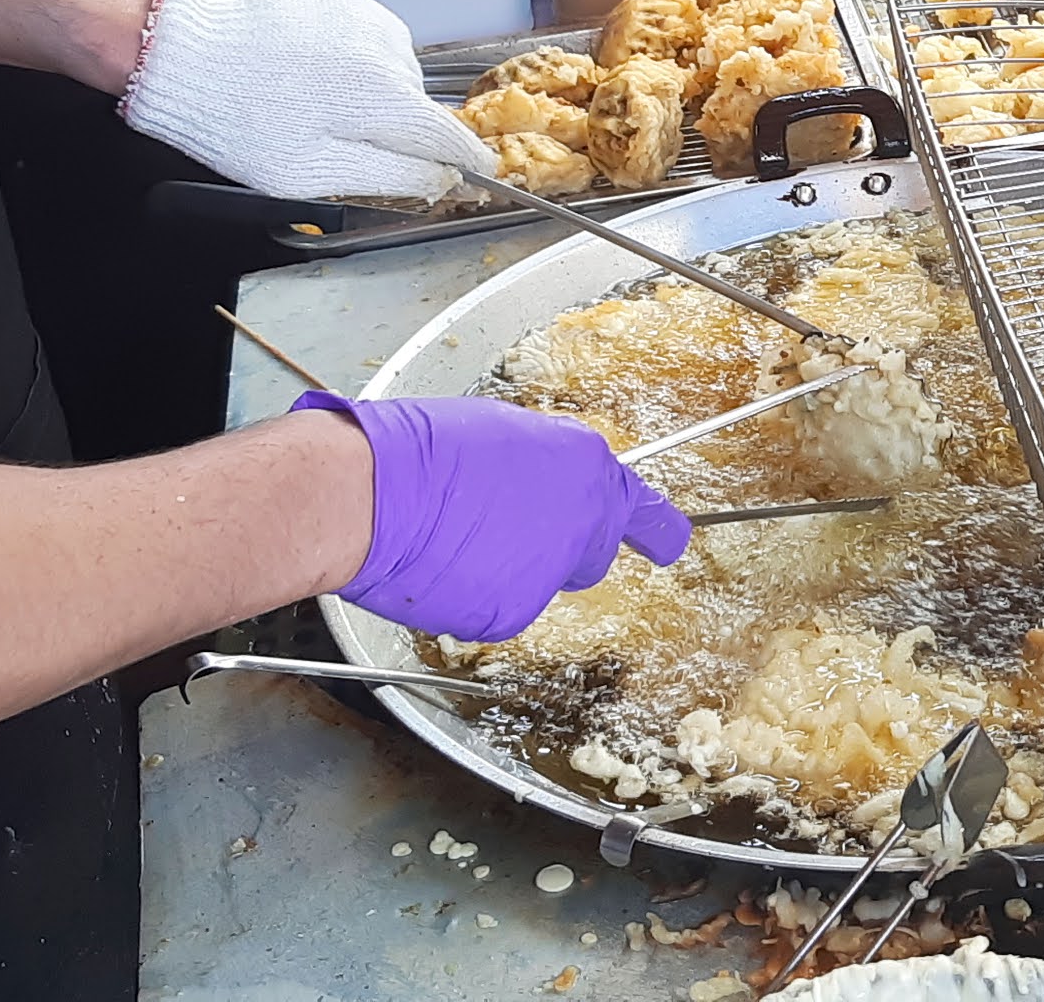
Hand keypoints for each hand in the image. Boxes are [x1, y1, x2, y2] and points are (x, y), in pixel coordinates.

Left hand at [118, 0, 499, 200]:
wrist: (178, 58)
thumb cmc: (241, 126)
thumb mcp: (316, 174)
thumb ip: (393, 177)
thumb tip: (446, 178)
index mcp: (386, 99)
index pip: (449, 137)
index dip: (463, 160)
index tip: (471, 174)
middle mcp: (387, 49)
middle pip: (417, 102)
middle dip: (398, 125)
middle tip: (348, 143)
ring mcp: (362, 16)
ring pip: (393, 68)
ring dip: (374, 89)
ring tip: (321, 103)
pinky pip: (365, 37)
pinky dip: (351, 57)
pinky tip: (309, 70)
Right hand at [292, 392, 691, 641]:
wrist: (372, 493)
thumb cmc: (421, 449)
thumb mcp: (502, 432)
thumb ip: (543, 464)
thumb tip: (542, 484)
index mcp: (585, 463)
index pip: (643, 508)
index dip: (656, 529)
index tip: (671, 542)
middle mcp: (583, 519)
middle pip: (590, 554)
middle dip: (559, 549)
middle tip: (506, 531)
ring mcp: (552, 570)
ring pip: (540, 582)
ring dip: (508, 568)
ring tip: (454, 536)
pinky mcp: (514, 610)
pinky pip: (501, 607)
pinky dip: (476, 593)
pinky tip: (443, 565)